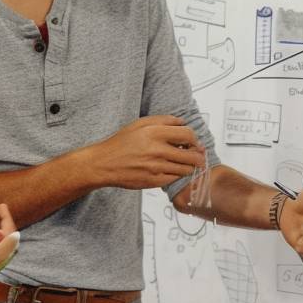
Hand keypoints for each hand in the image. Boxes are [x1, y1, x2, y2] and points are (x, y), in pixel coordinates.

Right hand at [0, 204, 18, 281]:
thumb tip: (4, 233)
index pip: (10, 237)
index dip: (7, 220)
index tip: (1, 206)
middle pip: (10, 240)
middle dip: (8, 223)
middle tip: (1, 207)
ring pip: (6, 244)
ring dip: (5, 229)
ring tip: (1, 215)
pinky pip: (0, 248)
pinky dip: (1, 236)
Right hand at [85, 115, 205, 189]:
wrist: (104, 164)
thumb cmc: (121, 143)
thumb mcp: (139, 124)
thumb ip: (163, 120)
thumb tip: (183, 122)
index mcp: (154, 133)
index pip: (188, 134)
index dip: (194, 138)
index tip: (193, 141)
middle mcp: (157, 150)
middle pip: (192, 154)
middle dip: (198, 155)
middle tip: (198, 155)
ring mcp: (156, 167)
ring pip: (186, 168)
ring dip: (190, 166)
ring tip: (186, 162)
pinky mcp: (154, 181)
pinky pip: (175, 178)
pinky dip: (178, 174)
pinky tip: (173, 169)